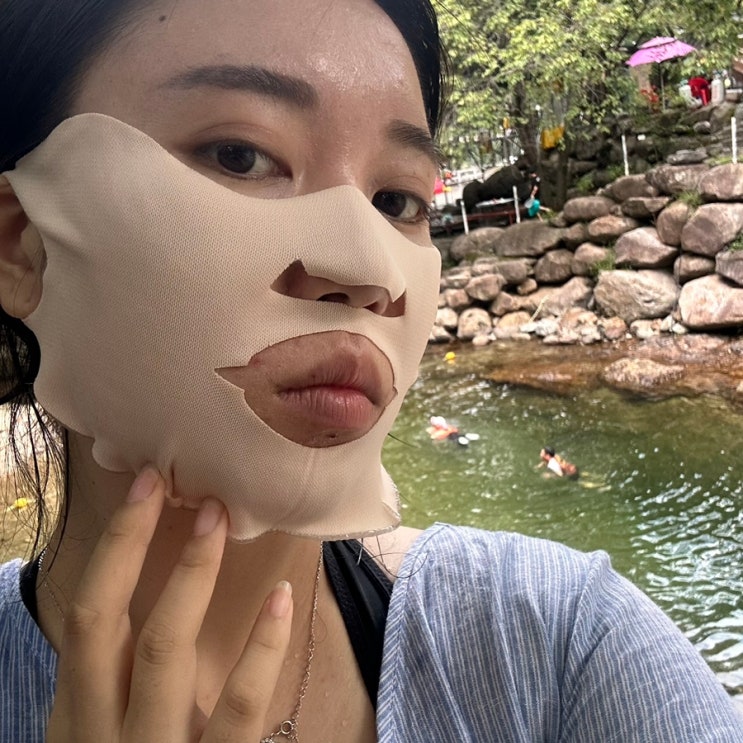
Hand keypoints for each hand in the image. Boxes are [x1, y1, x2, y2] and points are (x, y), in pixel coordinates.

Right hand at [46, 468, 292, 741]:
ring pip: (165, 653)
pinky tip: (280, 599)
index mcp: (77, 714)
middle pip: (105, 624)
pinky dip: (261, 650)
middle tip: (176, 486)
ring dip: (191, 578)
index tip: (145, 488)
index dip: (113, 548)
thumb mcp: (105, 731)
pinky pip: (239, 711)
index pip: (83, 618)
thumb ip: (114, 678)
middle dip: (135, 546)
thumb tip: (134, 591)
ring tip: (219, 518)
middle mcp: (103, 731)